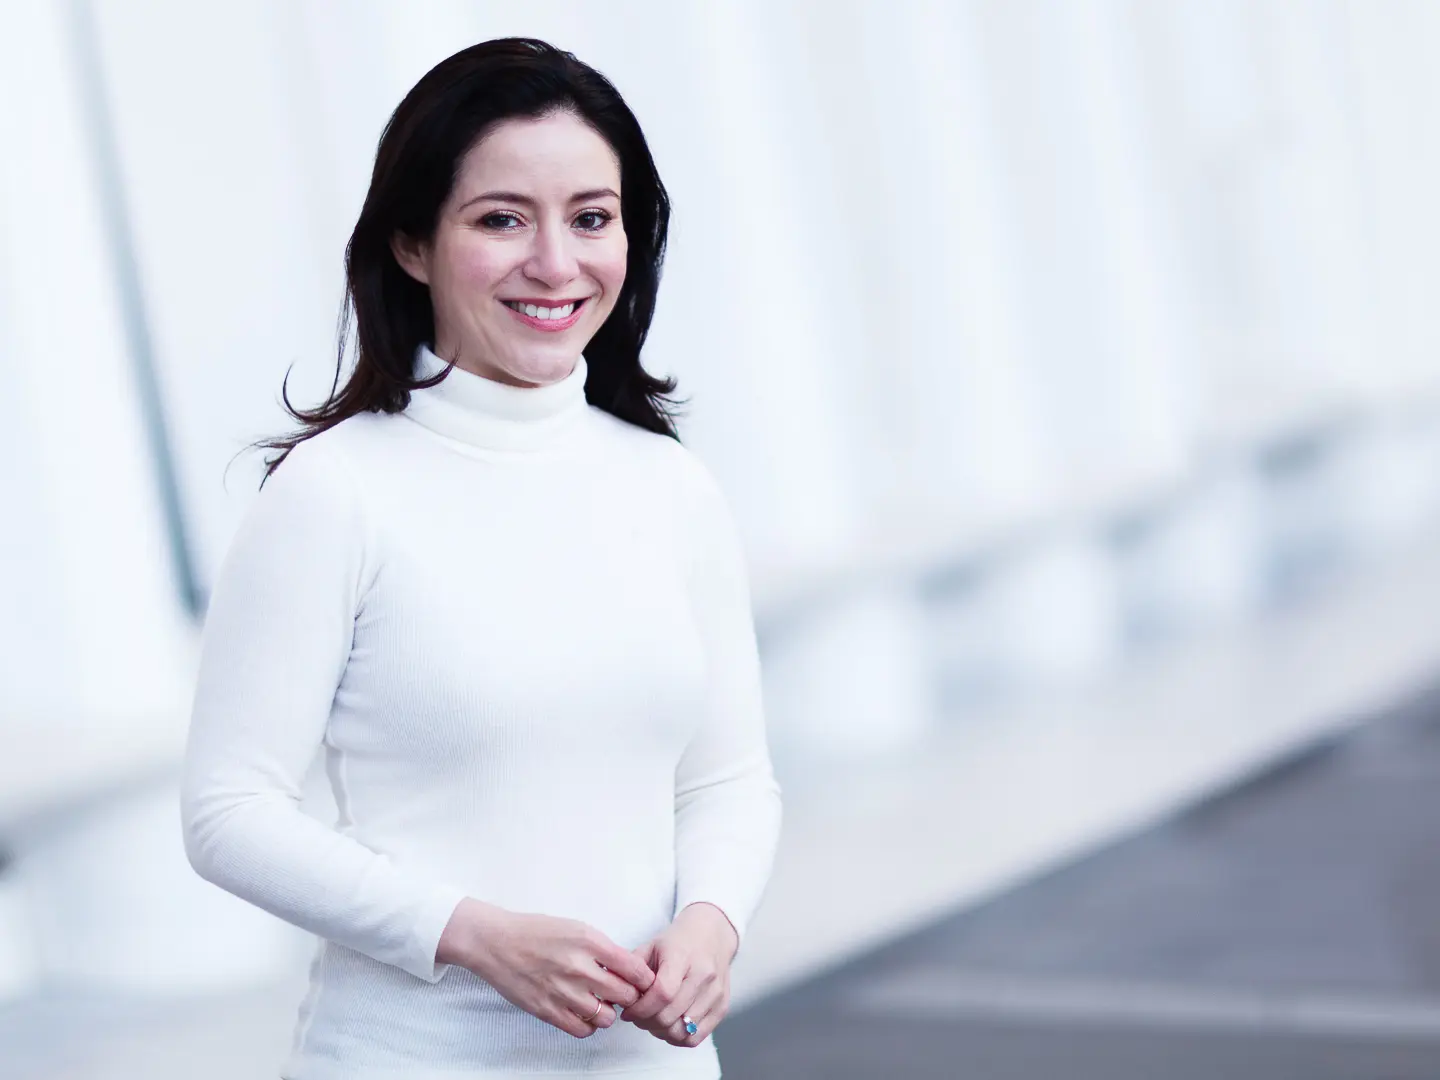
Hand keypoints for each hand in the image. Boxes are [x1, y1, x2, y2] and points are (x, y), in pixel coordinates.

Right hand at [437, 898, 655, 1038]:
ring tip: (600, 1002)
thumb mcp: (576, 928)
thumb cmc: (536, 932)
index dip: (644, 978)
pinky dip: (589, 1025)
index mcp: (589, 942)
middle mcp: (579, 967)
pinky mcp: (548, 1011)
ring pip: (607, 1017)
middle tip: (622, 993)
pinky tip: (583, 1012)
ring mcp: (563, 992)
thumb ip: (603, 949)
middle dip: (629, 996)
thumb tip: (628, 969)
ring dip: (608, 1012)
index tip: (643, 981)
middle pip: (625, 995)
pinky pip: (583, 1030)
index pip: (634, 968)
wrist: (496, 943)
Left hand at [619, 902, 738, 1046]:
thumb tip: (613, 995)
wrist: (711, 935)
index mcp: (682, 955)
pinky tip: (669, 1026)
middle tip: (637, 1017)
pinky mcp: (722, 1007)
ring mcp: (716, 993)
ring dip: (660, 1032)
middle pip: (670, 1015)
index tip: (628, 1011)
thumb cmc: (677, 942)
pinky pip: (696, 1037)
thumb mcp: (650, 946)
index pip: (662, 993)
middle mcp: (703, 975)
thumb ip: (632, 971)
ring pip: (681, 1031)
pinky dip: (677, 1038)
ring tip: (652, 1020)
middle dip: (646, 1022)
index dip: (641, 1009)